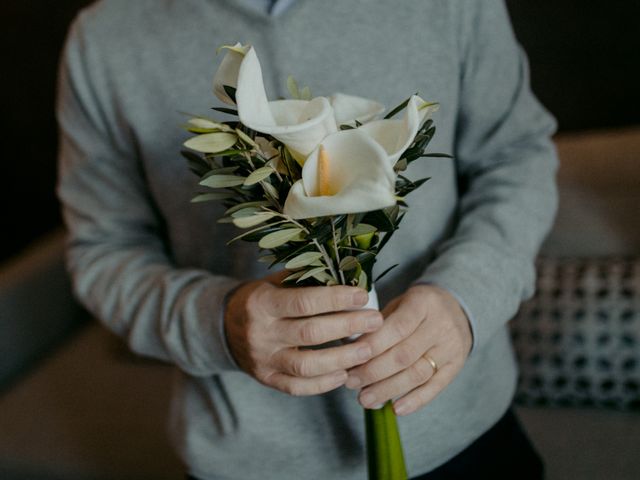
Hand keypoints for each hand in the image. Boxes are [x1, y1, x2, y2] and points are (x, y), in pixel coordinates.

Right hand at [225, 272, 383, 395]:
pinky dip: (323, 384)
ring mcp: (262, 359)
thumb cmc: (262, 299)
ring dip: (341, 359)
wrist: (225, 326)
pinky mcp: (266, 379)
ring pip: (305, 366)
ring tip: (367, 351)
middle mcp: (261, 333)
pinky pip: (297, 387)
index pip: (304, 302)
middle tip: (375, 322)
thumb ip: (306, 281)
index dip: (336, 299)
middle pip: (310, 334)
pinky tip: (344, 374)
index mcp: (262, 303)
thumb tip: (349, 277)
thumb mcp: (275, 282)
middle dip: (347, 327)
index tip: (362, 296)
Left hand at [345, 284, 471, 414]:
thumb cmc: (415, 308)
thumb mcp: (398, 303)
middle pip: (405, 354)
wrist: (456, 309)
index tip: (350, 357)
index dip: (374, 345)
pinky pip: (435, 387)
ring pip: (418, 374)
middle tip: (351, 382)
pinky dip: (415, 401)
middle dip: (374, 371)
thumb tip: (349, 349)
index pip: (398, 327)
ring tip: (365, 399)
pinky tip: (395, 409)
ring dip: (388, 389)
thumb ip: (377, 324)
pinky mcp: (456, 366)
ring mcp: (451, 347)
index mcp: (423, 302)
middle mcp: (440, 325)